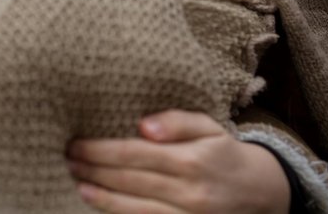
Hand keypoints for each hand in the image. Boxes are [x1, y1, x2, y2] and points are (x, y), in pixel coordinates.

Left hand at [66, 110, 289, 212]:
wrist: (260, 191)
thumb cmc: (223, 151)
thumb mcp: (208, 126)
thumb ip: (177, 121)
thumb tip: (143, 126)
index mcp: (191, 160)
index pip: (135, 154)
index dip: (101, 150)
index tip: (76, 143)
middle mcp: (189, 192)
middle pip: (129, 180)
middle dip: (94, 169)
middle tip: (67, 158)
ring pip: (134, 207)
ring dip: (100, 195)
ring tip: (76, 181)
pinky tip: (97, 203)